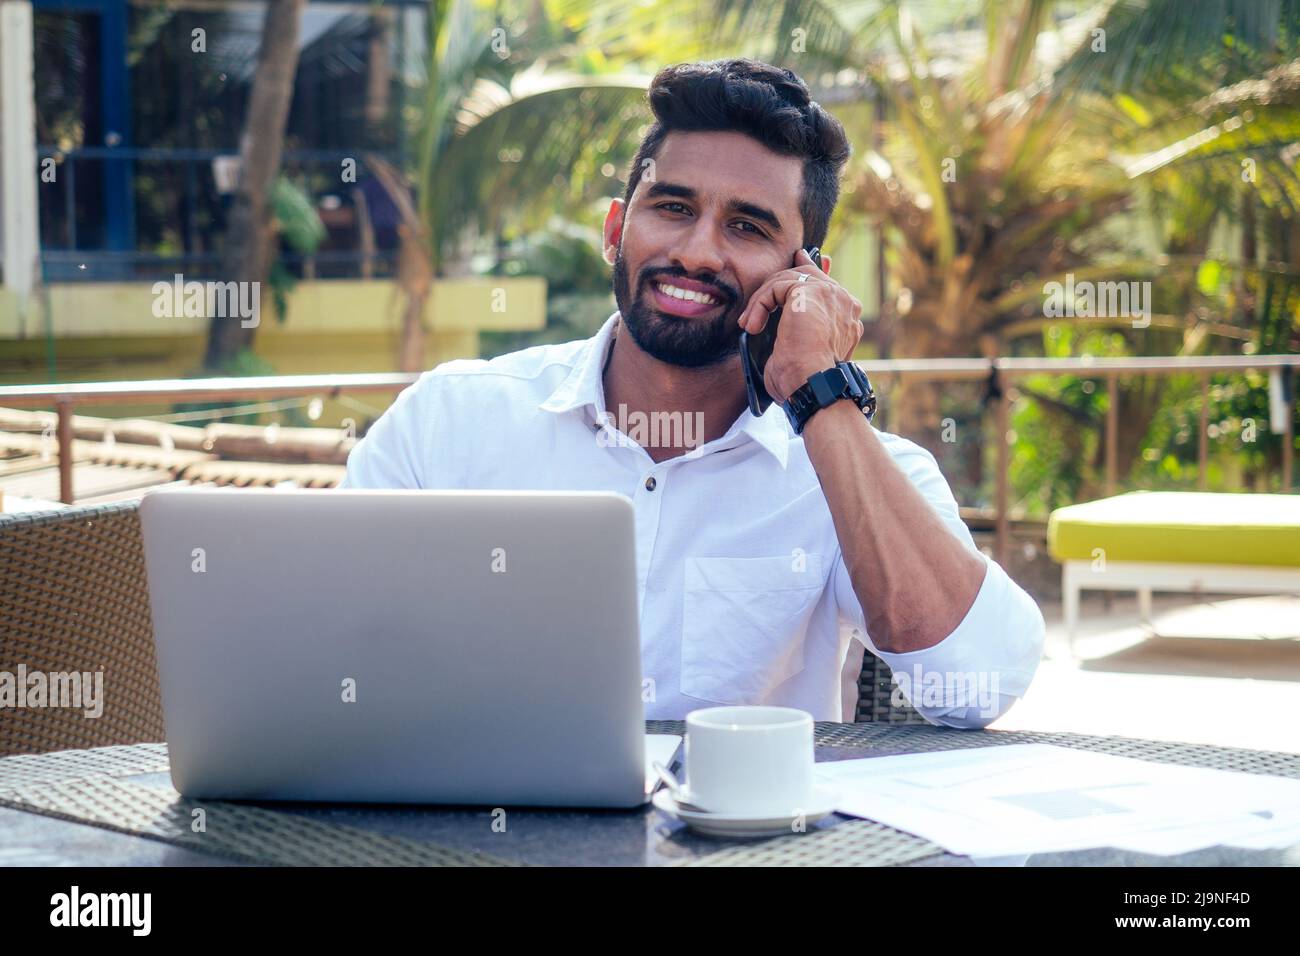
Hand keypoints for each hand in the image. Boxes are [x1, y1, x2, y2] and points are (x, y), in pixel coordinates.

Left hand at [737, 248, 863, 404]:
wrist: (813, 386)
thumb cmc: (803, 381)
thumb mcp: (798, 351)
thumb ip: (792, 327)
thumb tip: (766, 321)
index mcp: (847, 315)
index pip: (825, 283)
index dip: (808, 268)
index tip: (796, 259)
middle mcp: (844, 301)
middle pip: (806, 274)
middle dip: (774, 287)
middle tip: (752, 314)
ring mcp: (831, 294)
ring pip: (788, 279)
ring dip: (762, 301)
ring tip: (749, 326)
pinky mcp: (811, 292)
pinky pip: (777, 286)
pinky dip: (759, 304)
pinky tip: (752, 326)